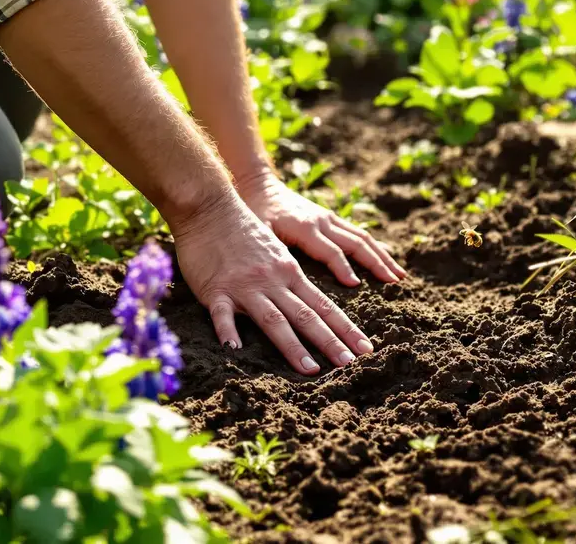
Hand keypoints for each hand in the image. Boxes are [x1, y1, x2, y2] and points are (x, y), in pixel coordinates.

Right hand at [171, 190, 374, 373]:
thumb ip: (289, 276)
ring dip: (293, 346)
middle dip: (330, 341)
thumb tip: (307, 300)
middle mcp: (273, 281)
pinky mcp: (216, 290)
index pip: (324, 305)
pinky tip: (234, 350)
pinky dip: (228, 332)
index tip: (365, 348)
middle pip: (307, 315)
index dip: (345, 328)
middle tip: (351, 365)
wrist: (210, 206)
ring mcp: (245, 286)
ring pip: (273, 320)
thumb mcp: (275, 251)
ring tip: (311, 369)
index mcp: (290, 272)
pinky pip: (222, 315)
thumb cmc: (242, 229)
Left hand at [236, 172, 405, 286]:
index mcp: (305, 227)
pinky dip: (374, 246)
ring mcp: (329, 218)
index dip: (343, 268)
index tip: (356, 287)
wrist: (259, 185)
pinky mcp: (330, 218)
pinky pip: (357, 232)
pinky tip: (386, 258)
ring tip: (399, 275)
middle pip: (357, 243)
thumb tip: (282, 277)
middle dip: (376, 263)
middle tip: (394, 283)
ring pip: (363, 237)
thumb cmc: (254, 212)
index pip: (330, 251)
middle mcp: (322, 221)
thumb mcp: (257, 231)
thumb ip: (271, 250)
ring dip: (382, 256)